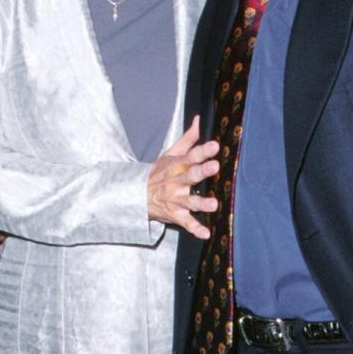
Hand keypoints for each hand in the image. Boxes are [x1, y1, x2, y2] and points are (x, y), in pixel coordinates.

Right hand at [147, 116, 219, 239]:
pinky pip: (186, 223)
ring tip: (214, 204)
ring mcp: (175, 200)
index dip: (202, 151)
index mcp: (177, 166)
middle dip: (202, 172)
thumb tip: (198, 120)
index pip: (191, 156)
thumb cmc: (159, 173)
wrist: (138, 196)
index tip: (214, 146)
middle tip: (214, 167)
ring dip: (201, 204)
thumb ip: (187, 139)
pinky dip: (195, 229)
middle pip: (190, 176)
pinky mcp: (176, 215)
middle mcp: (176, 183)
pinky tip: (205, 234)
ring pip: (189, 202)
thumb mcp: (170, 154)